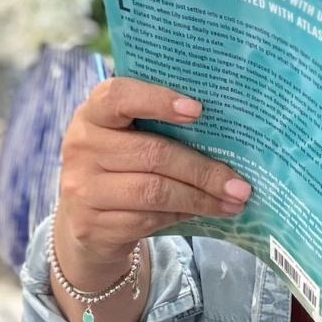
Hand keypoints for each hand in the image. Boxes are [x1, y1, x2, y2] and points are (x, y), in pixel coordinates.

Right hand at [55, 77, 251, 280]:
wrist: (83, 219)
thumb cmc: (122, 162)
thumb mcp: (130, 135)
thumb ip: (161, 124)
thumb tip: (229, 132)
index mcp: (93, 113)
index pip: (118, 96)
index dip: (158, 100)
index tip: (198, 110)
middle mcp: (81, 147)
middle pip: (153, 154)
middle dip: (203, 170)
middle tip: (240, 183)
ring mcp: (82, 189)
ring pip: (154, 191)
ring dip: (201, 198)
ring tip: (234, 200)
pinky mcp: (91, 225)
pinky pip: (147, 219)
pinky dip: (183, 214)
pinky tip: (206, 212)